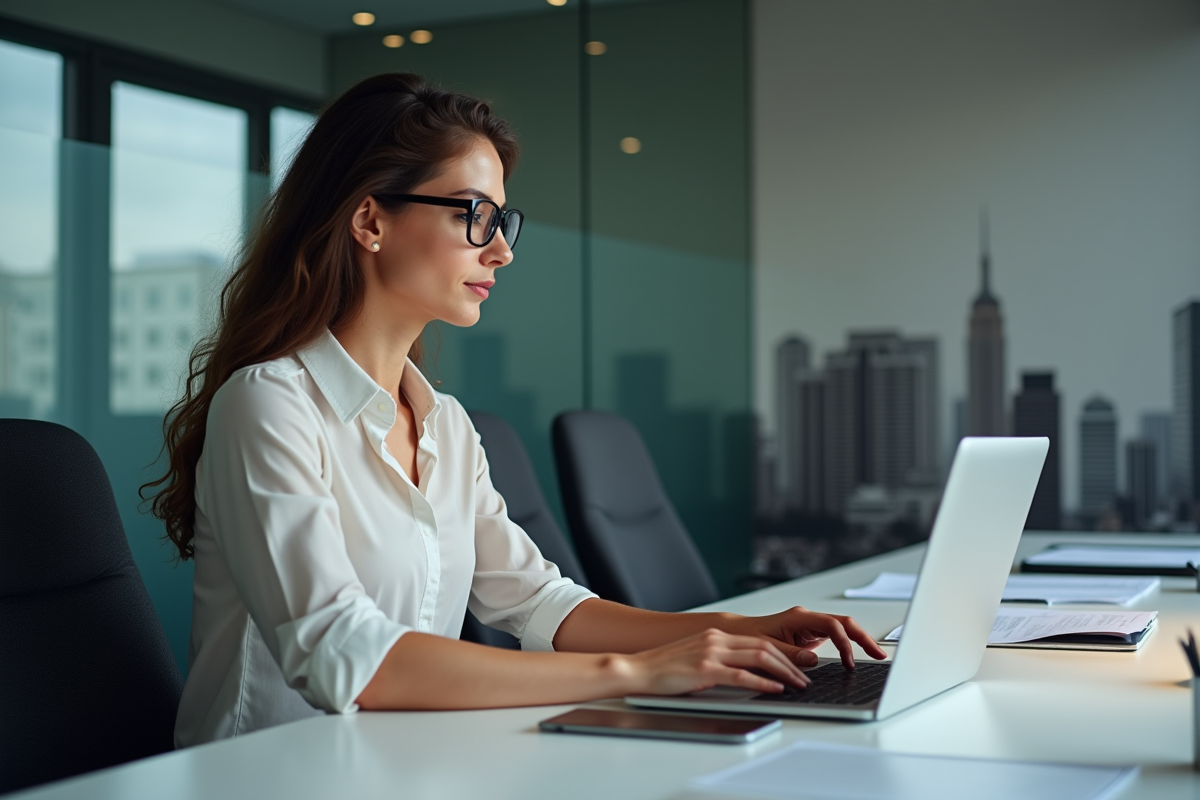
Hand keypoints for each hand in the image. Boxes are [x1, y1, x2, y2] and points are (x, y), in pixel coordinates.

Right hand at [623, 628, 811, 695]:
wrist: (637, 669)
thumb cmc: (664, 669)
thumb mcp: (697, 658)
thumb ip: (720, 661)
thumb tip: (745, 674)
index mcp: (716, 635)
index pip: (759, 640)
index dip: (783, 653)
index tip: (798, 665)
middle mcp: (716, 639)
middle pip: (765, 646)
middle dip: (790, 662)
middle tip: (805, 676)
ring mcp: (711, 653)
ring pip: (759, 657)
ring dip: (783, 672)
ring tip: (797, 684)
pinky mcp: (705, 669)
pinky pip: (742, 675)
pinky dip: (763, 682)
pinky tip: (775, 689)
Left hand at [727, 607, 888, 669]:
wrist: (739, 633)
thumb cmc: (749, 636)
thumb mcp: (767, 647)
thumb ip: (790, 654)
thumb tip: (813, 661)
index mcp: (798, 617)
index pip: (831, 625)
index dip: (843, 643)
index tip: (848, 661)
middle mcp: (807, 618)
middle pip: (843, 623)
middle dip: (863, 637)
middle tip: (879, 654)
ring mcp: (810, 626)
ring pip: (842, 629)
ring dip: (859, 641)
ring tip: (876, 655)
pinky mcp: (810, 635)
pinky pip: (835, 637)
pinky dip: (848, 646)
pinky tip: (857, 657)